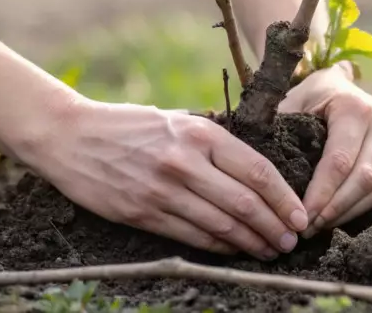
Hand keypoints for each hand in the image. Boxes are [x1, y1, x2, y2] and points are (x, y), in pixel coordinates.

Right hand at [27, 98, 309, 259]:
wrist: (70, 135)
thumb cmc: (129, 126)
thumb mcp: (176, 120)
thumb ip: (212, 140)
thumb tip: (254, 166)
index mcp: (200, 133)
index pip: (257, 170)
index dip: (285, 198)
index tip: (301, 216)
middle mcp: (185, 161)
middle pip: (245, 202)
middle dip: (274, 226)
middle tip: (291, 242)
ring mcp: (163, 189)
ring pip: (221, 224)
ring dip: (251, 242)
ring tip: (269, 251)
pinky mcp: (142, 212)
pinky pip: (191, 236)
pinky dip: (219, 247)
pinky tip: (234, 250)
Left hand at [279, 64, 371, 237]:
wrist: (337, 85)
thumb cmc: (309, 98)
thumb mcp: (292, 103)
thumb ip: (280, 130)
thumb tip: (263, 172)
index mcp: (354, 107)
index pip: (340, 160)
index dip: (321, 193)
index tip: (300, 216)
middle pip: (364, 178)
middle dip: (335, 208)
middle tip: (309, 228)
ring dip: (349, 212)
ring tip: (320, 226)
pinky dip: (363, 208)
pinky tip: (339, 217)